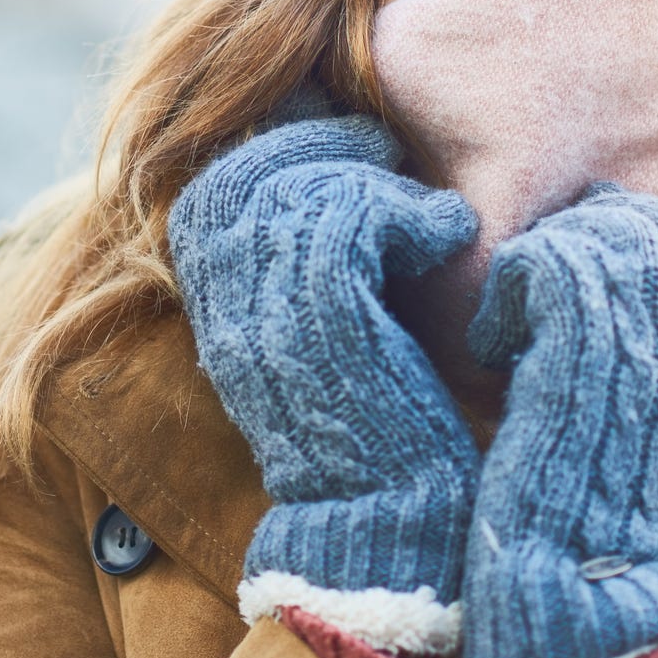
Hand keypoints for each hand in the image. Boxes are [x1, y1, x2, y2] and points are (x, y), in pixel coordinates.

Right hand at [168, 107, 481, 650]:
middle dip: (323, 142)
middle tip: (385, 149)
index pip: (219, 180)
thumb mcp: (315, 326)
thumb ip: (298, 254)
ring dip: (377, 180)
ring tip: (427, 209)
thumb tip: (324, 159)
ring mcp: (264, 312)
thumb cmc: (371, 417)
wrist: (388, 516)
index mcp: (209, 301)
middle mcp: (221, 305)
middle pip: (252, 169)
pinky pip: (353, 215)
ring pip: (306, 187)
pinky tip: (448, 233)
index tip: (352, 148)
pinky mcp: (323, 321)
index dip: (284, 145)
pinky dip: (411, 210)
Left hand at [459, 181, 657, 657]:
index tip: (588, 310)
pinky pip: (530, 259)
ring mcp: (647, 302)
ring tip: (523, 342)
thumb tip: (605, 195)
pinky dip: (499, 306)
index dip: (614, 248)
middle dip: (568, 254)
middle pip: (620, 212)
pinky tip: (498, 355)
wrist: (584, 535)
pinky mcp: (586, 319)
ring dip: (532, 282)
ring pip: (572, 231)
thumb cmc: (609, 446)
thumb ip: (655, 281)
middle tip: (544, 322)